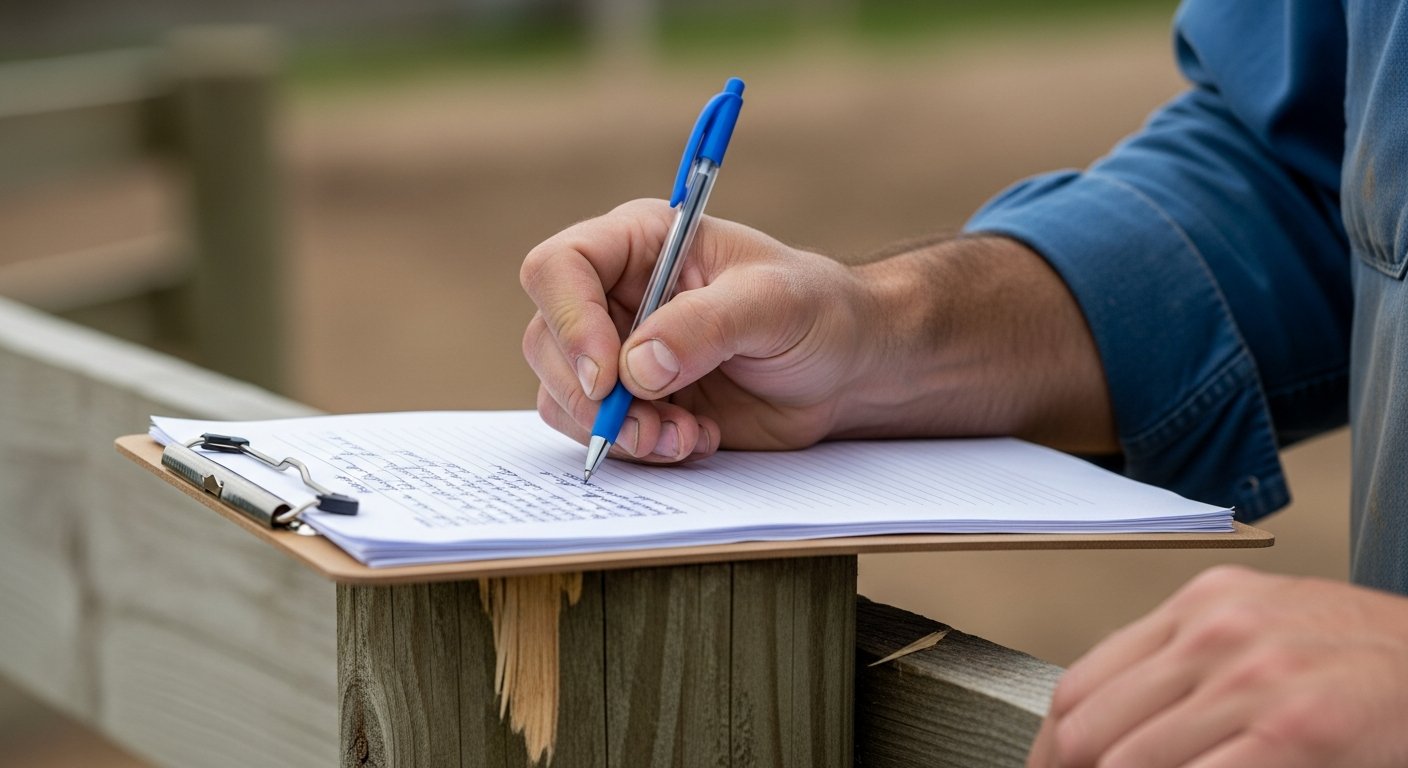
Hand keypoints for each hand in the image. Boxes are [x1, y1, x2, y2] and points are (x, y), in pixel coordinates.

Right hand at [520, 199, 871, 463]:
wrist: (844, 369)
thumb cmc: (818, 312)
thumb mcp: (774, 304)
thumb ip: (706, 326)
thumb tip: (636, 367)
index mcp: (639, 243)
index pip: (559, 268)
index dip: (570, 322)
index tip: (610, 377)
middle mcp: (615, 295)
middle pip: (547, 340)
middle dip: (592, 397)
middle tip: (651, 426)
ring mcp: (618, 352)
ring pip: (563, 394)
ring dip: (616, 430)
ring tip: (686, 435)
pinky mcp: (634, 402)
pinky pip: (597, 432)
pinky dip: (637, 448)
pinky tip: (694, 439)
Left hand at [1028, 565, 1407, 767]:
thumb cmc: (1364, 658)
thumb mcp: (1261, 634)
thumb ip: (1184, 669)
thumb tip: (1104, 731)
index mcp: (1200, 605)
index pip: (1080, 687)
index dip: (1048, 750)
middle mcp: (1216, 631)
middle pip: (1091, 728)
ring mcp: (1254, 678)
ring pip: (1130, 761)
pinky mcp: (1295, 730)